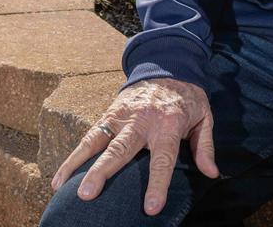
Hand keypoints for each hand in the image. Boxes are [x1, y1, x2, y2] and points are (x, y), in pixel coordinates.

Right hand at [49, 77, 218, 215]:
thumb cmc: (186, 97)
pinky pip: (89, 136)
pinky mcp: (109, 114)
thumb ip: (205, 146)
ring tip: (65, 187)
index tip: (151, 208)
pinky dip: (74, 156)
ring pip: (97, 141)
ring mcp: (122, 116)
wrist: (166, 63)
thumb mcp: (204, 116)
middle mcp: (142, 120)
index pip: (162, 158)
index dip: (157, 184)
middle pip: (121, 149)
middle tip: (88, 194)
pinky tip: (61, 177)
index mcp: (168, 124)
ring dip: (80, 164)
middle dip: (103, 172)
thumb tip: (211, 174)